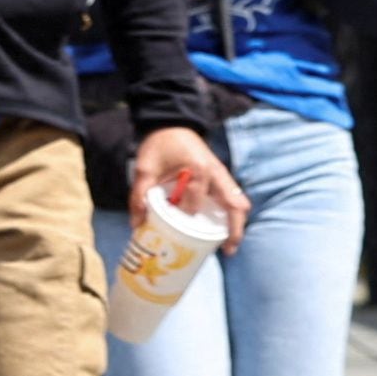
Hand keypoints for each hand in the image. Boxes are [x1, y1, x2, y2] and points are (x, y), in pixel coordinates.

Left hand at [129, 124, 247, 247]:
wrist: (171, 124)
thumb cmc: (159, 145)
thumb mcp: (145, 169)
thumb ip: (140, 195)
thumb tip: (137, 225)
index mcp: (197, 170)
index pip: (194, 203)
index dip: (184, 217)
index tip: (174, 227)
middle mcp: (215, 173)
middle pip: (234, 205)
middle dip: (233, 230)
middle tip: (225, 251)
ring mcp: (222, 175)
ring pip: (239, 202)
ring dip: (237, 223)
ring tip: (228, 246)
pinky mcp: (222, 176)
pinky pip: (234, 197)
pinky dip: (233, 214)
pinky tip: (224, 230)